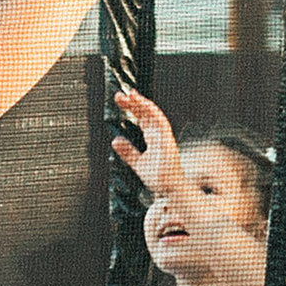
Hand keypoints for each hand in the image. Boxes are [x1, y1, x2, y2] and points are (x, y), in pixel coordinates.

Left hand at [109, 85, 185, 206]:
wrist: (169, 191)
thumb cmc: (158, 178)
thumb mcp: (137, 164)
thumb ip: (128, 152)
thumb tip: (115, 140)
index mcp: (154, 138)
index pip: (143, 119)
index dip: (134, 108)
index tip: (123, 98)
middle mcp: (160, 135)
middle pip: (147, 114)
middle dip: (135, 103)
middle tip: (120, 95)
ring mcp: (165, 138)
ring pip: (155, 116)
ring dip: (143, 105)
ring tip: (130, 96)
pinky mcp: (168, 143)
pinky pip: (162, 125)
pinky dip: (154, 115)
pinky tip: (145, 107)